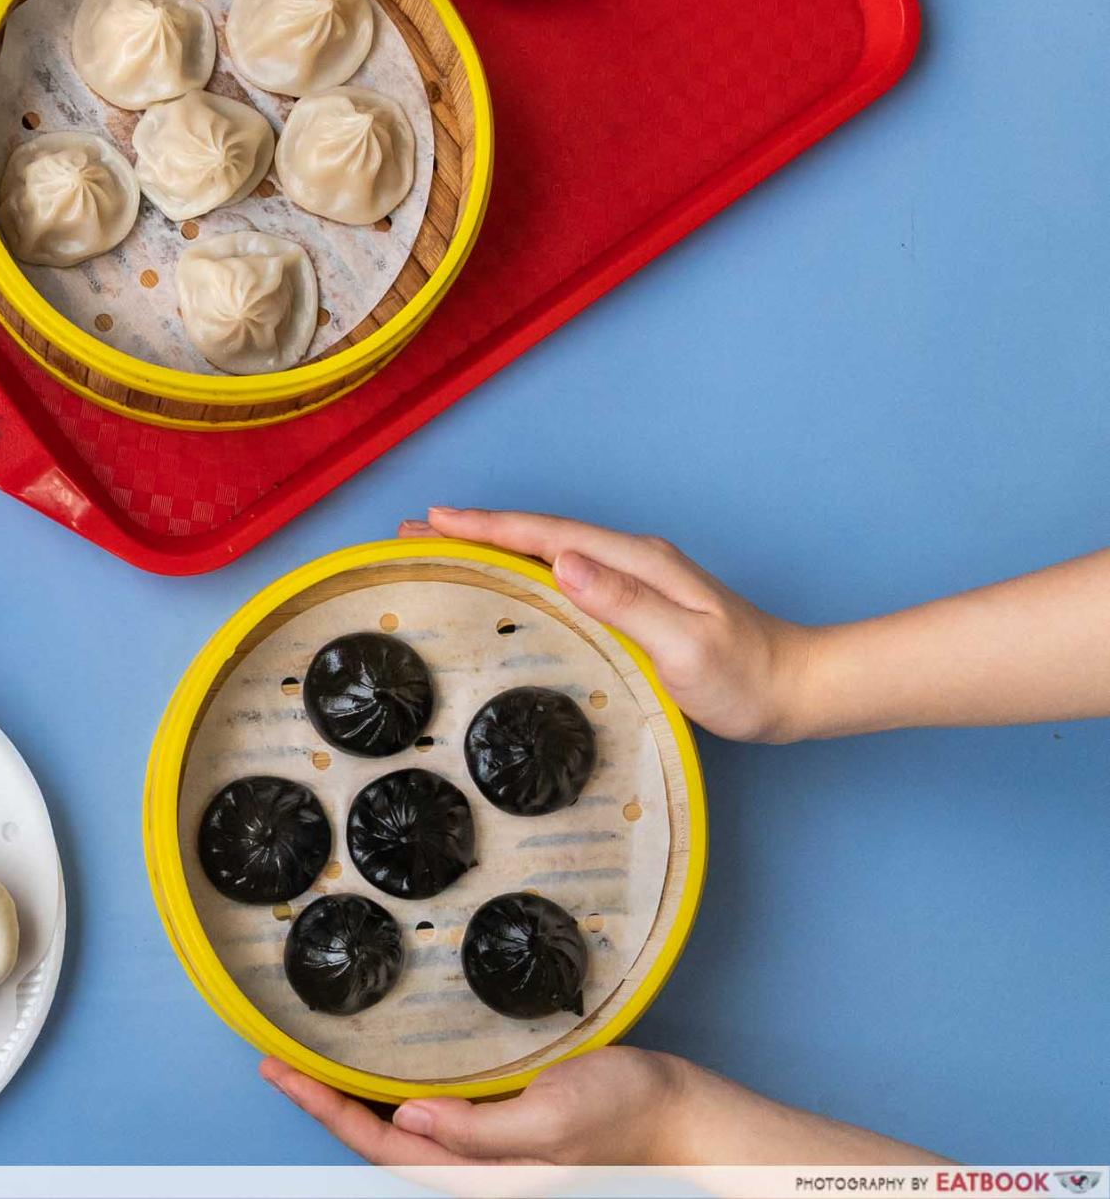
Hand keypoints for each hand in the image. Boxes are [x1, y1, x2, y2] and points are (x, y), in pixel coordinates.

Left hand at [260, 1047, 686, 1165]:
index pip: (380, 1144)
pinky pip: (427, 1112)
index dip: (325, 1110)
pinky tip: (373, 1068)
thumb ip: (481, 1128)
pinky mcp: (494, 1122)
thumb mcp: (555, 1116)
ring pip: (397, 1125)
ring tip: (305, 1063)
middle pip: (377, 1138)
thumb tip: (409, 1118)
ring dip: (349, 1096)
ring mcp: (482, 1147)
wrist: (675, 1110)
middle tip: (274, 1062)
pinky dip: (388, 1088)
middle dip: (322, 1103)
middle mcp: (473, 1165)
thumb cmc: (624, 1112)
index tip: (282, 1072)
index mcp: (481, 1174)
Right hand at [397, 507, 812, 742]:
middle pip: (539, 535)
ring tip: (442, 549)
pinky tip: (504, 581)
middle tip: (413, 532)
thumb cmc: (745, 676)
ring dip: (492, 546)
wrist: (796, 688)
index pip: (547, 535)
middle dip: (474, 529)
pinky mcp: (633, 600)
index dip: (488, 526)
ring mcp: (632, 578)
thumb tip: (563, 562)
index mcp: (636, 561)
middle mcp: (630, 559)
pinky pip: (562, 574)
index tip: (435, 520)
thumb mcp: (685, 645)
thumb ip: (625, 602)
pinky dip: (521, 569)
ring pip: (547, 552)